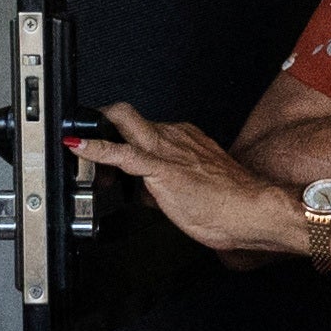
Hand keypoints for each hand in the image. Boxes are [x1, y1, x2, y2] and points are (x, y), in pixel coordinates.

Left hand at [69, 108, 312, 261]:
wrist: (253, 211)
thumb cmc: (230, 206)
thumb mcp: (190, 191)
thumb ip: (164, 184)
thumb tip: (144, 192)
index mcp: (185, 139)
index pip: (143, 130)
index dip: (122, 140)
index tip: (109, 157)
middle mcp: (175, 136)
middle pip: (128, 118)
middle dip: (103, 126)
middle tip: (88, 146)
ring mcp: (166, 148)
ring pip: (122, 124)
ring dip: (97, 136)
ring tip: (81, 159)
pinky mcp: (160, 166)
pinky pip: (120, 151)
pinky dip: (94, 147)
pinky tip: (76, 146)